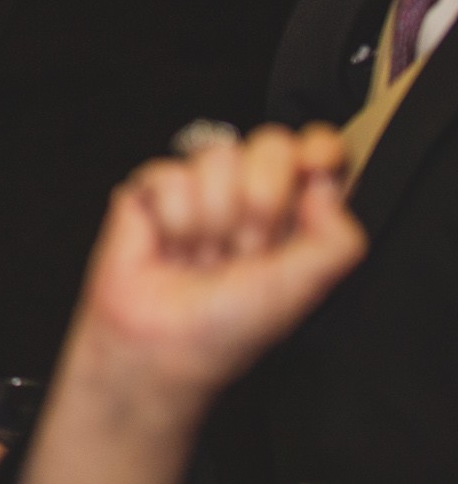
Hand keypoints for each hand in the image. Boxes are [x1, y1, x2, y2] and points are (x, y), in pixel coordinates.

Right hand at [20, 125, 364, 483]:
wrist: (162, 342)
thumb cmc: (227, 326)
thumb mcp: (303, 288)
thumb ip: (336, 239)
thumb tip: (325, 183)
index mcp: (292, 212)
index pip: (315, 152)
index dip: (317, 147)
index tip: (315, 162)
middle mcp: (247, 192)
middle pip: (269, 144)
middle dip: (260, 201)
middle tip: (246, 249)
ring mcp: (198, 185)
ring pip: (217, 155)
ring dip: (212, 219)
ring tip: (203, 255)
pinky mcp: (151, 187)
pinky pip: (170, 172)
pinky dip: (173, 219)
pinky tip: (170, 247)